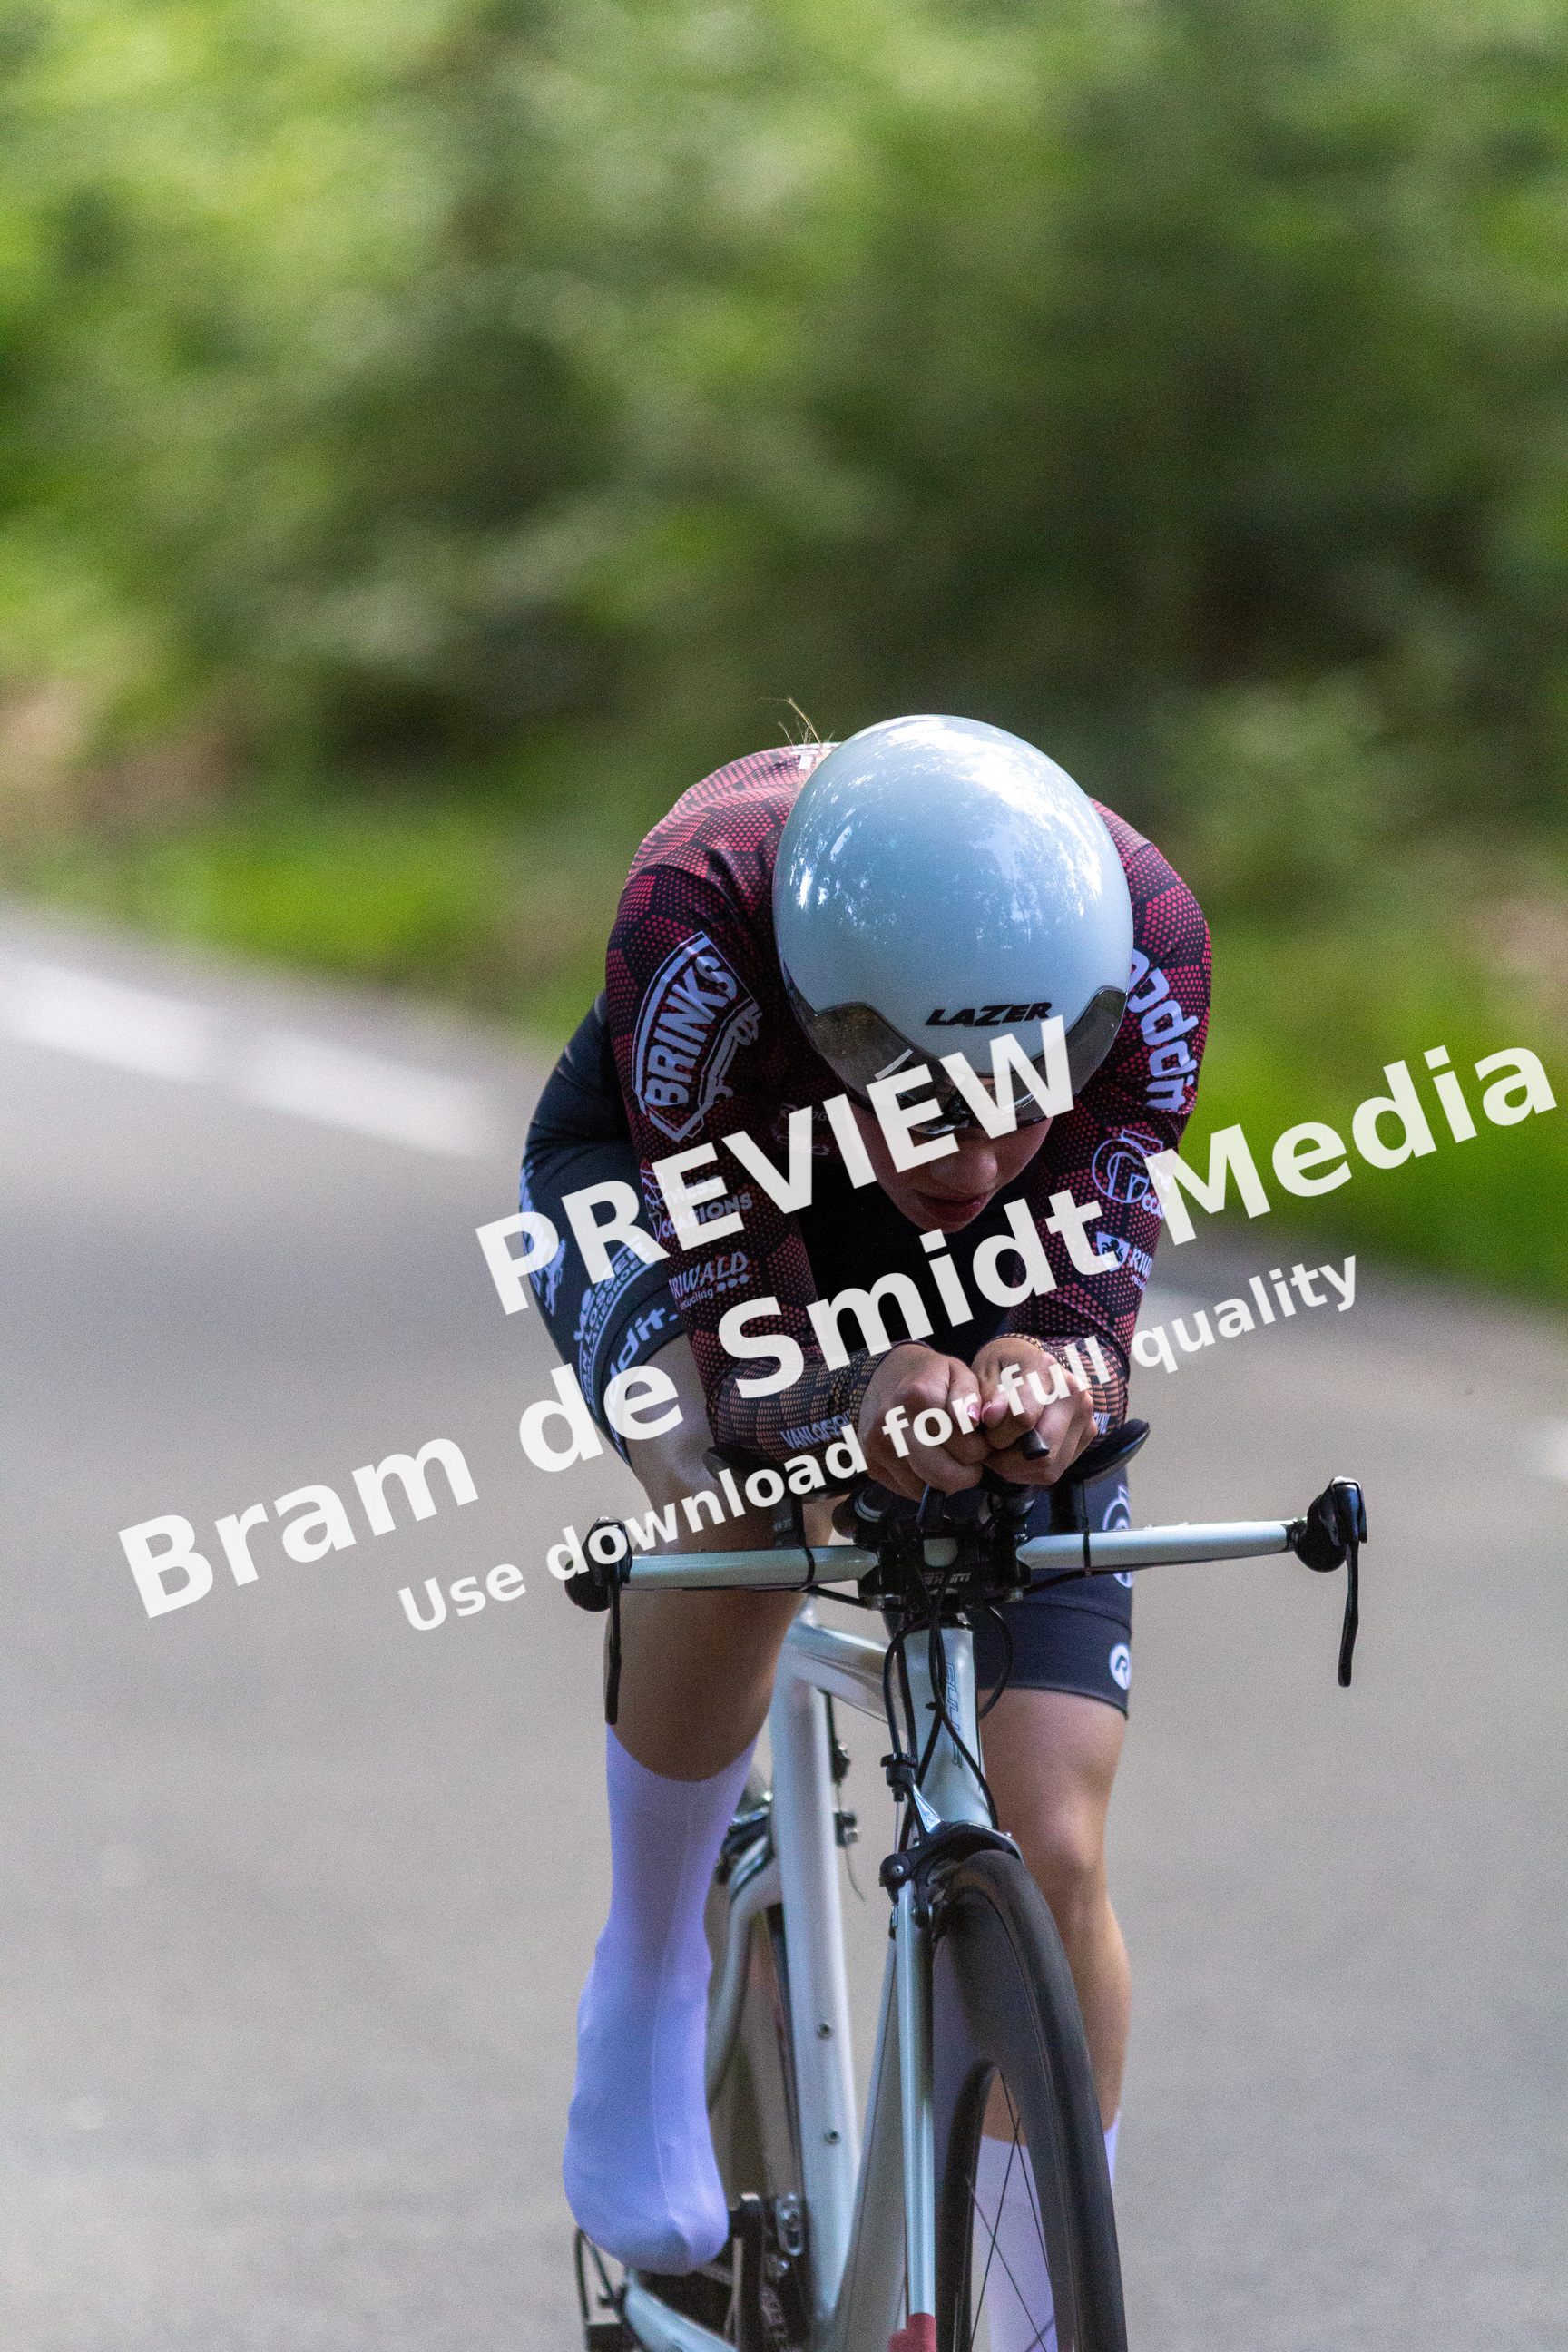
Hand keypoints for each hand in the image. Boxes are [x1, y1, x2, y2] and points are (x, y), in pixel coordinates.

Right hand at [858, 1343, 990, 1499]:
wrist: (879, 1378)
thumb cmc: (926, 1377)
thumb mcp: (957, 1372)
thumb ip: (970, 1395)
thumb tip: (971, 1420)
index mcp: (919, 1398)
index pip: (967, 1449)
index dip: (981, 1448)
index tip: (976, 1439)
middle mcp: (893, 1424)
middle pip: (943, 1475)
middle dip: (965, 1473)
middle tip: (967, 1458)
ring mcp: (878, 1446)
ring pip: (925, 1489)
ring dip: (943, 1481)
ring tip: (944, 1455)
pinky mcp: (870, 1464)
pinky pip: (907, 1491)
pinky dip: (922, 1483)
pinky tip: (924, 1460)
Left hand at [969, 1336, 1095, 1487]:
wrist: (1026, 1364)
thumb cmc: (1000, 1369)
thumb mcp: (981, 1373)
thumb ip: (983, 1395)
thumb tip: (991, 1416)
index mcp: (1045, 1368)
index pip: (1023, 1418)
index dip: (996, 1432)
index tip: (984, 1425)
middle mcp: (1073, 1392)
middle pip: (1042, 1451)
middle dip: (1005, 1459)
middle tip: (986, 1449)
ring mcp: (1085, 1414)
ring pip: (1048, 1468)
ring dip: (1014, 1469)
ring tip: (999, 1449)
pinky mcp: (1087, 1434)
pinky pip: (1054, 1471)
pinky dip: (1028, 1471)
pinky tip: (1015, 1452)